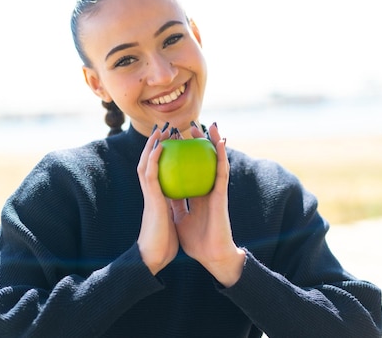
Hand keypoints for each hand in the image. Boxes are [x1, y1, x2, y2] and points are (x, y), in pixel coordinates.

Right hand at [136, 126, 177, 274]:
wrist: (154, 258)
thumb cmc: (164, 244)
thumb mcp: (171, 221)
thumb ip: (173, 209)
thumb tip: (181, 204)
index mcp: (158, 198)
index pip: (158, 172)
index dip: (161, 157)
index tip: (170, 142)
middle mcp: (152, 193)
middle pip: (150, 163)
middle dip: (156, 145)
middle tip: (163, 129)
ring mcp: (150, 195)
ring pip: (147, 164)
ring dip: (153, 145)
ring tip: (161, 130)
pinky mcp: (152, 199)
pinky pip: (152, 174)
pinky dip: (155, 158)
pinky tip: (161, 145)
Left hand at [170, 123, 245, 286]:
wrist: (209, 255)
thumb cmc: (194, 241)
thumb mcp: (178, 217)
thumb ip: (173, 203)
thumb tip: (160, 191)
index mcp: (196, 195)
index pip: (188, 170)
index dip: (182, 155)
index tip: (174, 140)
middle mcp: (207, 188)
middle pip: (201, 161)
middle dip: (196, 143)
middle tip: (188, 127)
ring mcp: (215, 190)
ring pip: (214, 160)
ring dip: (212, 141)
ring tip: (207, 125)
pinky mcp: (222, 193)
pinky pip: (221, 170)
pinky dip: (221, 154)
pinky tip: (220, 140)